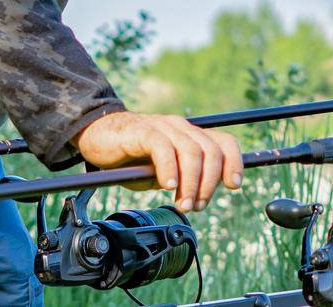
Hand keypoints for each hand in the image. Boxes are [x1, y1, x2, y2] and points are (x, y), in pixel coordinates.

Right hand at [73, 110, 243, 211]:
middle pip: (211, 151)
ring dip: (191, 182)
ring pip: (191, 151)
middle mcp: (182, 128)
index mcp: (191, 135)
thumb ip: (182, 179)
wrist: (98, 136)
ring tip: (184, 204)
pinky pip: (163, 148)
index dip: (234, 163)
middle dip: (209, 183)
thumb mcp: (163, 172)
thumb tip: (201, 196)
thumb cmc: (132, 156)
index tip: (234, 186)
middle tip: (197, 206)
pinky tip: (167, 185)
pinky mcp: (143, 131)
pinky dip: (169, 168)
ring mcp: (164, 127)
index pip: (224, 142)